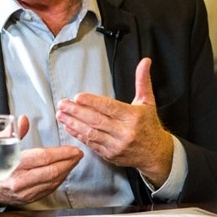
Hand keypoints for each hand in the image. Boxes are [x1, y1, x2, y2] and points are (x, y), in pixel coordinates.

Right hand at [0, 115, 82, 206]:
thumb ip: (12, 133)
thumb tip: (24, 120)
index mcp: (12, 165)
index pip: (42, 158)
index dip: (61, 153)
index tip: (73, 149)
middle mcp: (20, 181)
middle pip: (51, 171)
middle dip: (68, 162)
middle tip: (78, 154)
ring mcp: (25, 192)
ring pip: (53, 181)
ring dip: (66, 171)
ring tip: (74, 161)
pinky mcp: (29, 199)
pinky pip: (49, 189)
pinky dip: (59, 179)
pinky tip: (64, 172)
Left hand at [55, 58, 173, 186]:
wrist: (156, 154)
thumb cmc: (149, 125)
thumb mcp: (148, 102)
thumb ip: (142, 81)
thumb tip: (145, 61)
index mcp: (133, 117)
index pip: (110, 108)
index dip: (93, 102)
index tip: (77, 97)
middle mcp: (124, 132)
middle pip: (96, 120)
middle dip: (76, 112)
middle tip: (62, 104)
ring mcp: (116, 145)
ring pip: (91, 133)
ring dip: (73, 123)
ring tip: (60, 114)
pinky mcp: (109, 154)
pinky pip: (91, 143)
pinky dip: (78, 135)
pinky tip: (68, 126)